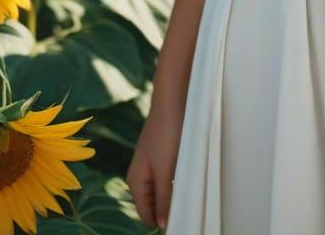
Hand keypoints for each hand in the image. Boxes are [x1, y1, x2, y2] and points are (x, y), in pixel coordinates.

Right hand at [127, 99, 184, 230]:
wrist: (172, 101)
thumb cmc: (167, 133)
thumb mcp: (165, 169)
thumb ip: (163, 198)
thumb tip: (162, 225)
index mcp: (136, 183)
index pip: (146, 216)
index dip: (162, 223)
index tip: (180, 225)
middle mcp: (139, 177)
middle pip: (152, 206)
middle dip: (167, 212)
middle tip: (188, 213)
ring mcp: (150, 166)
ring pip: (161, 193)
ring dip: (173, 198)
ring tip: (189, 200)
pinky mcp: (160, 157)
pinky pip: (166, 180)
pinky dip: (175, 185)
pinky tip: (186, 182)